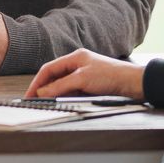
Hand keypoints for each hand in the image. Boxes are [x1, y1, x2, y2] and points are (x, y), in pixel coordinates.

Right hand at [24, 49, 145, 98]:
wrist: (134, 84)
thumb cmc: (111, 76)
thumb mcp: (82, 80)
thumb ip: (60, 86)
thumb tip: (42, 92)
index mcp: (75, 57)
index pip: (49, 69)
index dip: (37, 82)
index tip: (29, 95)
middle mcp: (78, 65)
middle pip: (55, 77)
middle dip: (45, 89)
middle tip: (36, 102)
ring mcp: (85, 76)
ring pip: (63, 86)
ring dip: (56, 94)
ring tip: (48, 104)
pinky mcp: (91, 86)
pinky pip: (73, 92)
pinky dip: (66, 97)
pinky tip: (64, 103)